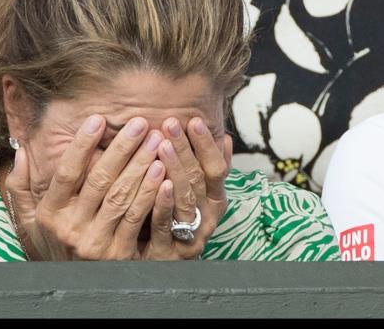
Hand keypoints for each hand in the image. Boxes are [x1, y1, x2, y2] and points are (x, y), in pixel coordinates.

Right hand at [5, 115, 166, 260]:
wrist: (73, 289)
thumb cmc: (53, 245)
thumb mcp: (29, 220)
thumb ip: (21, 186)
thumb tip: (20, 151)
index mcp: (50, 213)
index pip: (66, 172)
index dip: (82, 145)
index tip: (97, 119)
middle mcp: (71, 228)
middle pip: (99, 180)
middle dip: (122, 149)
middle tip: (140, 123)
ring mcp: (95, 243)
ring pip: (121, 198)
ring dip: (141, 167)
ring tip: (156, 143)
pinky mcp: (118, 255)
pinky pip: (136, 220)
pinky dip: (150, 196)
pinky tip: (162, 175)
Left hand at [141, 117, 231, 259]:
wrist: (158, 264)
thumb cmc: (176, 217)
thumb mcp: (195, 191)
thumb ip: (206, 166)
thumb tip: (226, 137)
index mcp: (215, 200)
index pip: (216, 168)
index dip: (207, 145)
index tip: (195, 120)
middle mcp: (207, 218)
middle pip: (198, 179)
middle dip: (185, 149)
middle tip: (171, 123)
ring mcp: (190, 236)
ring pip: (185, 199)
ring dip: (175, 169)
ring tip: (162, 144)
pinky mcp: (169, 252)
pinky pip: (165, 225)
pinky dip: (162, 203)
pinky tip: (157, 183)